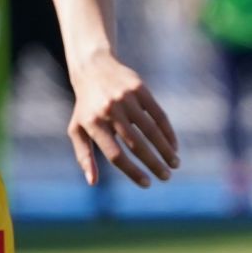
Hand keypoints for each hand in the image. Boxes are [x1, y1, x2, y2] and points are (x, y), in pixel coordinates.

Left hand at [68, 53, 178, 187]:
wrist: (93, 68)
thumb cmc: (85, 106)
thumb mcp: (77, 129)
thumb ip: (83, 155)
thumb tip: (93, 182)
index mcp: (93, 124)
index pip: (115, 154)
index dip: (132, 171)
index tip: (146, 184)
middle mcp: (109, 111)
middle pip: (136, 144)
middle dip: (153, 164)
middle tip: (166, 177)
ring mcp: (125, 99)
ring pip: (151, 130)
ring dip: (165, 150)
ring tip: (174, 164)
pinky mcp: (140, 89)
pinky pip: (158, 114)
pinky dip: (168, 132)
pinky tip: (173, 146)